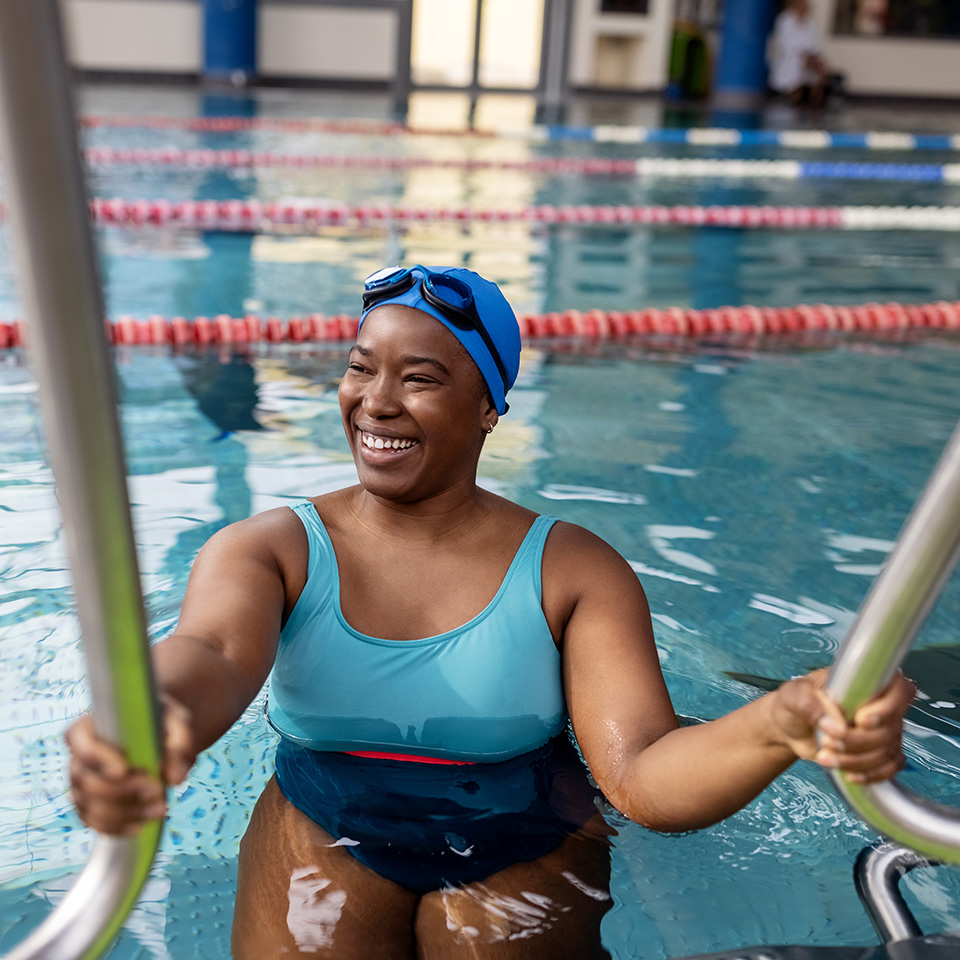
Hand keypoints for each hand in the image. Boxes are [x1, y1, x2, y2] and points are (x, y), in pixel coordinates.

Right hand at [66, 695, 195, 834]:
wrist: (161, 738)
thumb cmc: (163, 724)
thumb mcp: (176, 722)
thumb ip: (178, 743)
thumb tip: (175, 778)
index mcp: (92, 725)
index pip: (77, 738)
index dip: (95, 757)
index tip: (123, 770)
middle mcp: (80, 756)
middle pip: (86, 780)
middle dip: (120, 792)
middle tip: (156, 790)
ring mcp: (82, 785)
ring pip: (90, 806)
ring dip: (124, 813)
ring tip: (159, 808)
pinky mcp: (90, 807)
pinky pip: (95, 823)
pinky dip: (118, 828)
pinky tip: (141, 826)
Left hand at [770, 668, 914, 783]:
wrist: (789, 727)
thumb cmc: (794, 703)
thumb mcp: (794, 696)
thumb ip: (811, 706)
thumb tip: (836, 727)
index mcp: (864, 682)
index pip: (900, 690)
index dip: (887, 708)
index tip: (861, 720)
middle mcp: (879, 705)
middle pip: (891, 729)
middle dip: (858, 741)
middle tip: (828, 741)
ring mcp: (882, 730)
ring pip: (888, 751)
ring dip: (858, 760)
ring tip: (826, 756)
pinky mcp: (878, 752)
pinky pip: (889, 767)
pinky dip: (871, 774)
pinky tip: (849, 775)